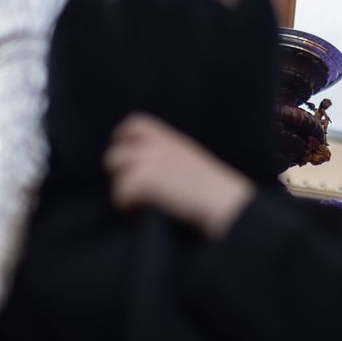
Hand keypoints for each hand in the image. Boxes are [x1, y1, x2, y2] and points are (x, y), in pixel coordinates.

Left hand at [103, 113, 255, 238]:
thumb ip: (169, 156)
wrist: (225, 202)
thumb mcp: (192, 160)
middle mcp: (158, 146)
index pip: (135, 125)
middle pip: (116, 154)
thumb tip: (147, 166)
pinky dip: (127, 208)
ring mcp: (150, 161)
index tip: (125, 157)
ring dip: (121, 193)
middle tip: (128, 190)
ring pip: (116, 175)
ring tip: (135, 207)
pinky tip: (139, 216)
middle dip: (118, 173)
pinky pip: (120, 194)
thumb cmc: (215, 190)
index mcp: (171, 139)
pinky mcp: (145, 180)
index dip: (123, 140)